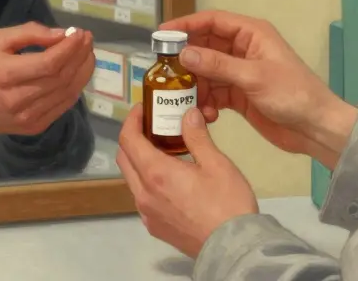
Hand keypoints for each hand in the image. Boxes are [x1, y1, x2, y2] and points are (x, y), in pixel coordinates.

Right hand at [0, 22, 93, 138]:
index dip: (70, 48)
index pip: (49, 63)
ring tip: (87, 54)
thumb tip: (61, 34)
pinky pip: (62, 107)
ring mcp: (27, 117)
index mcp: (4, 74)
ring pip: (66, 93)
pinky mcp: (33, 128)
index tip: (80, 33)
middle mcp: (17, 100)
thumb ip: (28, 33)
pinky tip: (78, 74)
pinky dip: (75, 88)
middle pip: (61, 78)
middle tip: (87, 40)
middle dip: (80, 56)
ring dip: (83, 72)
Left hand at [116, 105, 258, 258]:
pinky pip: (142, 198)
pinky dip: (147, 181)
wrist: (233, 248)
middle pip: (124, 158)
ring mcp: (147, 213)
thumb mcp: (216, 164)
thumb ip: (197, 136)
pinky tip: (170, 180)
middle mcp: (143, 194)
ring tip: (164, 151)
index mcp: (155, 173)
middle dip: (133, 138)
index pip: (128, 139)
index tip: (143, 109)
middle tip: (153, 126)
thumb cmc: (227, 202)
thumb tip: (188, 113)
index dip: (132, 119)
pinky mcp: (154, 227)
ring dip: (140, 161)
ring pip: (132, 179)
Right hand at [160, 10, 357, 168]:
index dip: (186, 25)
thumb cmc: (292, 94)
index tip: (162, 34)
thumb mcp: (253, 77)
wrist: (316, 128)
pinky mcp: (239, 95)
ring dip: (196, 86)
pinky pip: (214, 93)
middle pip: (205, 47)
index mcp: (251, 34)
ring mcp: (240, 72)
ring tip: (186, 101)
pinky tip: (206, 115)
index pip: (212, 21)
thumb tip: (184, 53)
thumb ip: (217, 65)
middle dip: (187, 60)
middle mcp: (243, 49)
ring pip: (207, 72)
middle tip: (165, 73)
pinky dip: (207, 102)